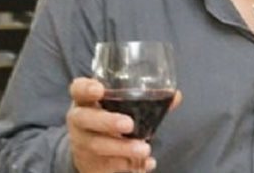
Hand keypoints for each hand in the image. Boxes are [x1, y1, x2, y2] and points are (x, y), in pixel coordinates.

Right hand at [67, 77, 181, 172]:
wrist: (89, 150)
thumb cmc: (108, 117)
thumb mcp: (120, 104)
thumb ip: (145, 98)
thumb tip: (175, 96)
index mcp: (85, 100)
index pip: (78, 89)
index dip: (86, 88)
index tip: (100, 89)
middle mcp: (80, 120)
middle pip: (86, 119)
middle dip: (107, 122)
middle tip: (129, 124)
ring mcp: (83, 143)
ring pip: (98, 146)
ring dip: (122, 148)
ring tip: (144, 149)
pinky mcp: (90, 164)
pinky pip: (106, 166)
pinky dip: (127, 166)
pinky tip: (145, 165)